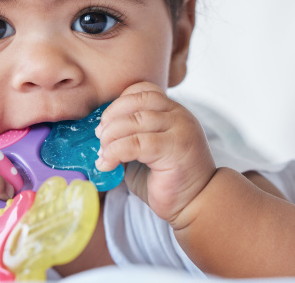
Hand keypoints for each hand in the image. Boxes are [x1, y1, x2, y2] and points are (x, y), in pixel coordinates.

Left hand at [94, 82, 215, 225]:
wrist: (195, 204)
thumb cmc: (167, 179)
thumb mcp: (143, 152)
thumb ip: (128, 137)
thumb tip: (98, 134)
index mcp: (172, 111)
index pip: (144, 90)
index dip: (120, 102)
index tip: (105, 122)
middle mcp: (179, 115)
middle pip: (138, 100)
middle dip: (112, 116)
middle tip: (99, 136)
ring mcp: (180, 130)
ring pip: (136, 120)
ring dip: (111, 136)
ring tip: (102, 153)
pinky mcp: (175, 149)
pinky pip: (137, 143)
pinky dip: (115, 152)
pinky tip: (108, 164)